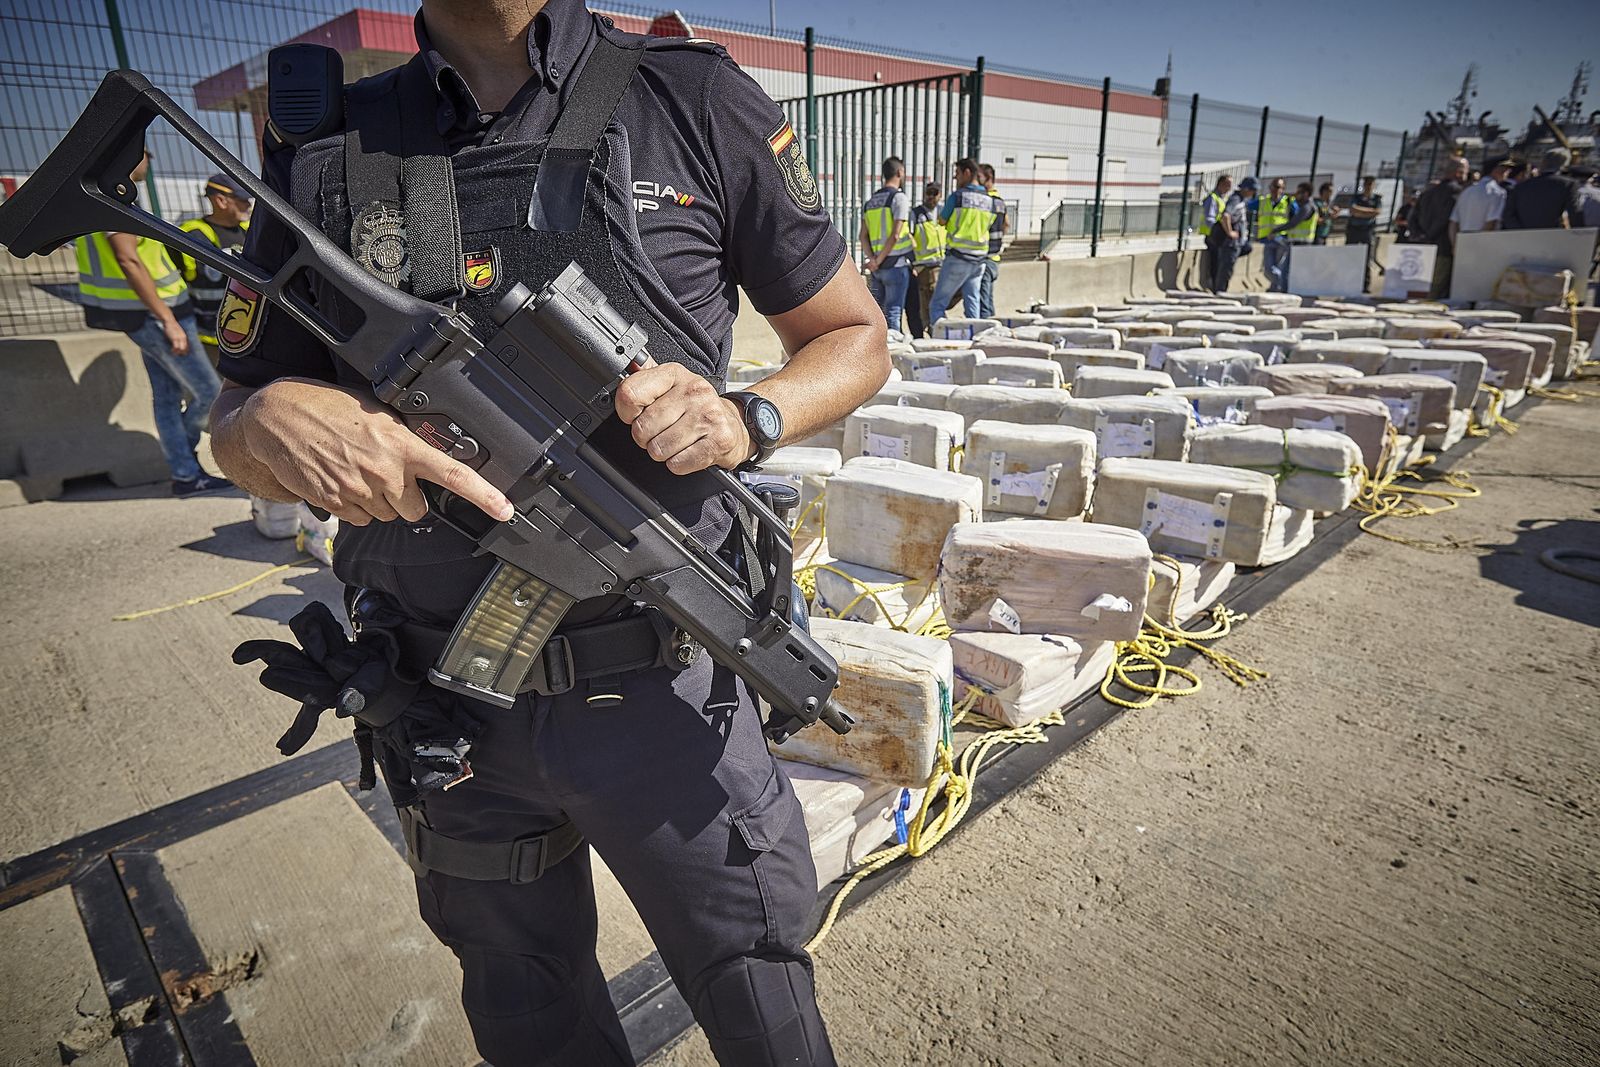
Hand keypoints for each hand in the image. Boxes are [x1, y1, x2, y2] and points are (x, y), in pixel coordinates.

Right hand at [162, 318, 189, 355]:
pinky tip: (172, 351)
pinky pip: (176, 347)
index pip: (187, 346)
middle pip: (185, 348)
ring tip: (174, 353)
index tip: (183, 354)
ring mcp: (179, 338)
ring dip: (178, 352)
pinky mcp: (175, 338)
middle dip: (182, 353)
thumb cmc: (172, 327)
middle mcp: (183, 338)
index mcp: (184, 336)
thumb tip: (178, 343)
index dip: (185, 351)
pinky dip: (174, 350)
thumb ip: (179, 337)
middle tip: (178, 355)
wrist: (169, 321)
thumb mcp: (178, 332)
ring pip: (181, 349)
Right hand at [240, 378, 513, 525]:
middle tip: (386, 472)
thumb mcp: (377, 413)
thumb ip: (405, 438)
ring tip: (357, 470)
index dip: (484, 495)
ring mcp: (359, 491)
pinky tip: (341, 479)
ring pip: (386, 516)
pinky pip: (359, 519)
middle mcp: (384, 471)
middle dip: (406, 497)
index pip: (453, 474)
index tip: (505, 509)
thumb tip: (428, 455)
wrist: (276, 417)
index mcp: (401, 444)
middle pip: (415, 509)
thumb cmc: (329, 409)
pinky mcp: (335, 504)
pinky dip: (355, 506)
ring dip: (379, 501)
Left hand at [614, 360, 752, 474]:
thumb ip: (645, 380)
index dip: (626, 413)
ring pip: (658, 449)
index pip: (630, 394)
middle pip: (642, 428)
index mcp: (674, 374)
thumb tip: (624, 368)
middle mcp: (693, 391)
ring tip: (677, 441)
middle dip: (646, 438)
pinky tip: (689, 451)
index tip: (637, 415)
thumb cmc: (696, 407)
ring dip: (663, 452)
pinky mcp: (719, 440)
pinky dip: (679, 463)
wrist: (736, 424)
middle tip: (661, 432)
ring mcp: (708, 416)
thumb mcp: (671, 386)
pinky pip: (678, 463)